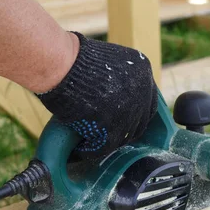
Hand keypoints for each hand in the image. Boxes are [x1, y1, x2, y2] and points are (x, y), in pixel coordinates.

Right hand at [37, 32, 157, 157]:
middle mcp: (143, 92)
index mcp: (143, 72)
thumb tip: (117, 99)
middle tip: (106, 133)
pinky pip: (105, 147)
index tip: (122, 119)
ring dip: (108, 141)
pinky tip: (81, 149)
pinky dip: (92, 150)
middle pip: (139, 122)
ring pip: (123, 137)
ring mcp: (130, 111)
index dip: (135, 114)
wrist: (62, 64)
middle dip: (123, 129)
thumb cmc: (75, 60)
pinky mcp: (114, 128)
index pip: (148, 103)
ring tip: (91, 142)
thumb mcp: (109, 63)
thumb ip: (120, 79)